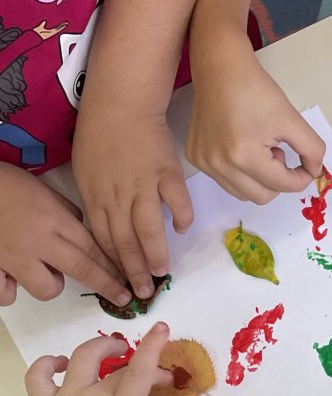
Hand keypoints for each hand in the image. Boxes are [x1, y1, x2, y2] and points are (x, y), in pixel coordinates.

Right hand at [0, 166, 129, 309]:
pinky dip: (10, 289)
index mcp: (54, 219)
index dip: (114, 267)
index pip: (93, 247)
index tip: (129, 281)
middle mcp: (39, 240)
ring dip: (51, 284)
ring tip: (44, 271)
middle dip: (107, 285)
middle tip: (122, 298)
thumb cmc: (5, 184)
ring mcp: (14, 256)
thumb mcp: (43, 191)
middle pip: (82, 269)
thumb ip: (66, 214)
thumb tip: (82, 232)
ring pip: (47, 288)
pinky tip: (8, 278)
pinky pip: (8, 294)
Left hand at [0, 323, 194, 395]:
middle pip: (120, 368)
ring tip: (114, 348)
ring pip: (82, 358)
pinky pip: (40, 375)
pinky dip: (49, 363)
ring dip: (101, 347)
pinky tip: (61, 364)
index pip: (140, 370)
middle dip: (143, 365)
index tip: (162, 328)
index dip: (153, 346)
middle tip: (157, 378)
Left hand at [73, 104, 192, 300]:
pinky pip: (176, 201)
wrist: (120, 104)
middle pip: (125, 241)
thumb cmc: (100, 134)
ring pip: (148, 228)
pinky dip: (180, 217)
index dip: (114, 265)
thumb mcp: (85, 171)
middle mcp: (118, 196)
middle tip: (145, 291)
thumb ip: (98, 201)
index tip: (123, 282)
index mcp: (96, 196)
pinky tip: (182, 228)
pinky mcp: (166, 173)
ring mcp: (143, 184)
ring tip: (163, 272)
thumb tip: (109, 229)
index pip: (104, 240)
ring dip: (155, 253)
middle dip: (134, 270)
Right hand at [187, 42, 324, 203]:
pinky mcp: (195, 157)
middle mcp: (219, 165)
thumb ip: (312, 149)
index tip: (306, 165)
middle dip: (278, 179)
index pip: (283, 186)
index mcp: (244, 156)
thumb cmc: (256, 90)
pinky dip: (241, 172)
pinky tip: (243, 145)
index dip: (301, 178)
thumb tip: (314, 172)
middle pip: (263, 197)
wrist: (220, 69)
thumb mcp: (292, 118)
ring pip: (243, 193)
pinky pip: (226, 180)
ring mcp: (204, 163)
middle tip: (278, 151)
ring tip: (260, 148)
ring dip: (259, 179)